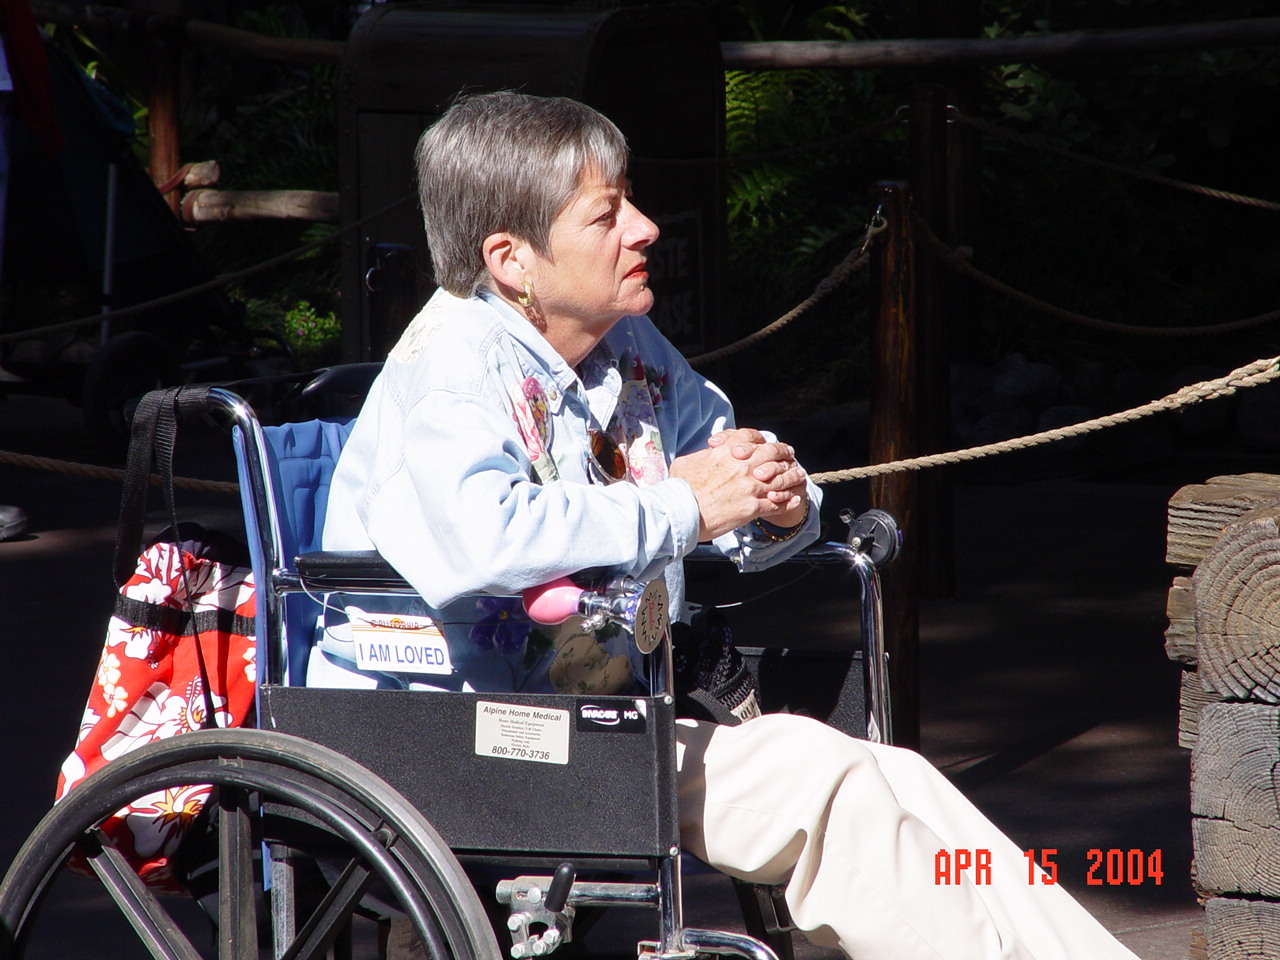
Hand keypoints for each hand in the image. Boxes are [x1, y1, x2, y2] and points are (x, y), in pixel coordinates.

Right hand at [669, 429, 808, 540]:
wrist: (682, 512)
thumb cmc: (679, 489)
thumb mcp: (686, 462)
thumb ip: (702, 455)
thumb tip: (709, 452)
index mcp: (725, 452)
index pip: (750, 437)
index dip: (762, 439)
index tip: (768, 442)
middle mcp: (741, 466)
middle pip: (771, 454)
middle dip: (783, 454)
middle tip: (790, 456)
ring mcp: (749, 487)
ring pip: (779, 478)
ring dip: (791, 477)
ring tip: (799, 477)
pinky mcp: (752, 507)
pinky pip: (777, 503)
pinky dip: (788, 501)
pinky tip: (794, 500)